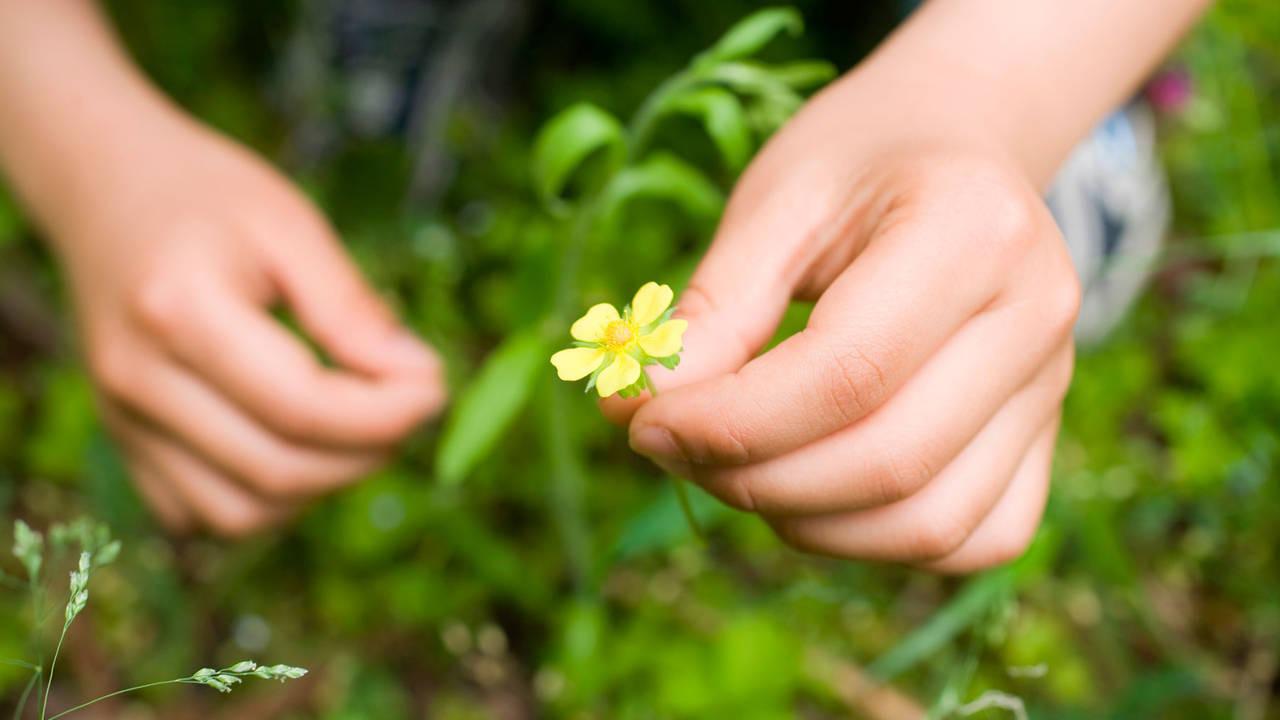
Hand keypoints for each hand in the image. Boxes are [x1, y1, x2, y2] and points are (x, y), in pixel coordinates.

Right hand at [56, 122, 444, 535]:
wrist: (105, 189)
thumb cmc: (208, 196)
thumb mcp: (291, 223)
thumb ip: (351, 307)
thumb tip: (416, 377)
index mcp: (178, 311)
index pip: (302, 408)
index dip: (387, 414)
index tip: (436, 383)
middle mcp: (136, 380)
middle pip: (277, 470)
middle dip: (369, 451)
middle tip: (413, 401)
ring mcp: (119, 421)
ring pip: (240, 514)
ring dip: (323, 486)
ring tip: (362, 424)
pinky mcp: (122, 444)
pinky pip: (203, 516)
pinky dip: (269, 501)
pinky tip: (305, 444)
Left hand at [604, 73, 1079, 572]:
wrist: (959, 143)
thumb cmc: (858, 161)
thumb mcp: (773, 204)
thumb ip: (713, 313)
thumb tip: (638, 417)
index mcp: (974, 232)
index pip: (846, 375)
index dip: (730, 424)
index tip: (641, 423)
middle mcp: (1037, 317)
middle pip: (889, 463)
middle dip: (752, 481)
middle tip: (671, 448)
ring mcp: (1054, 385)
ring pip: (930, 524)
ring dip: (805, 523)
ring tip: (733, 467)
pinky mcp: (1046, 436)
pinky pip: (973, 538)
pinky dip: (875, 543)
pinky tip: (811, 491)